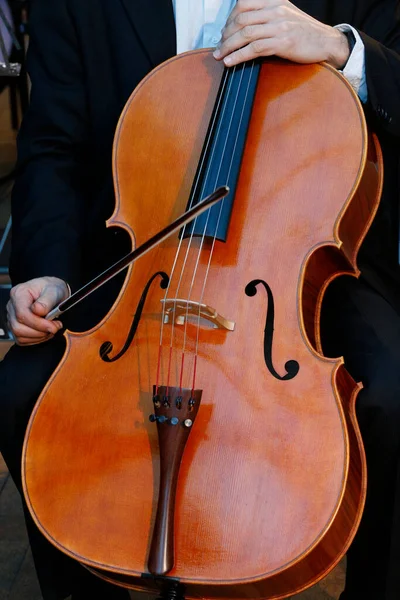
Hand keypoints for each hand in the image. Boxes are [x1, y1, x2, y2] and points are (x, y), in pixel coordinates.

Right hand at [7, 276, 69, 345]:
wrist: (52, 293)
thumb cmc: (52, 289)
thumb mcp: (54, 290)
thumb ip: (47, 300)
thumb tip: (38, 311)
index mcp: (19, 294)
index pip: (22, 314)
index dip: (38, 323)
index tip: (53, 326)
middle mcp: (12, 306)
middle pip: (18, 327)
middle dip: (39, 331)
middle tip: (55, 327)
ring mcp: (12, 317)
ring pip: (19, 335)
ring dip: (39, 336)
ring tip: (52, 329)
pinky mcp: (16, 327)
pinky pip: (22, 340)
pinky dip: (36, 339)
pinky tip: (45, 332)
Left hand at [214, 0, 349, 68]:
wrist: (326, 42)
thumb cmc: (304, 33)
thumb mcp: (285, 16)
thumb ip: (266, 16)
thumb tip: (243, 27)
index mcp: (274, 1)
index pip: (243, 4)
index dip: (229, 19)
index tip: (224, 33)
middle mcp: (276, 10)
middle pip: (241, 19)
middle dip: (225, 35)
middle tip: (219, 47)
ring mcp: (280, 26)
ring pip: (245, 34)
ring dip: (228, 46)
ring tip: (220, 56)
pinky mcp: (283, 42)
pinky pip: (255, 48)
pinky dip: (239, 56)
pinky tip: (230, 62)